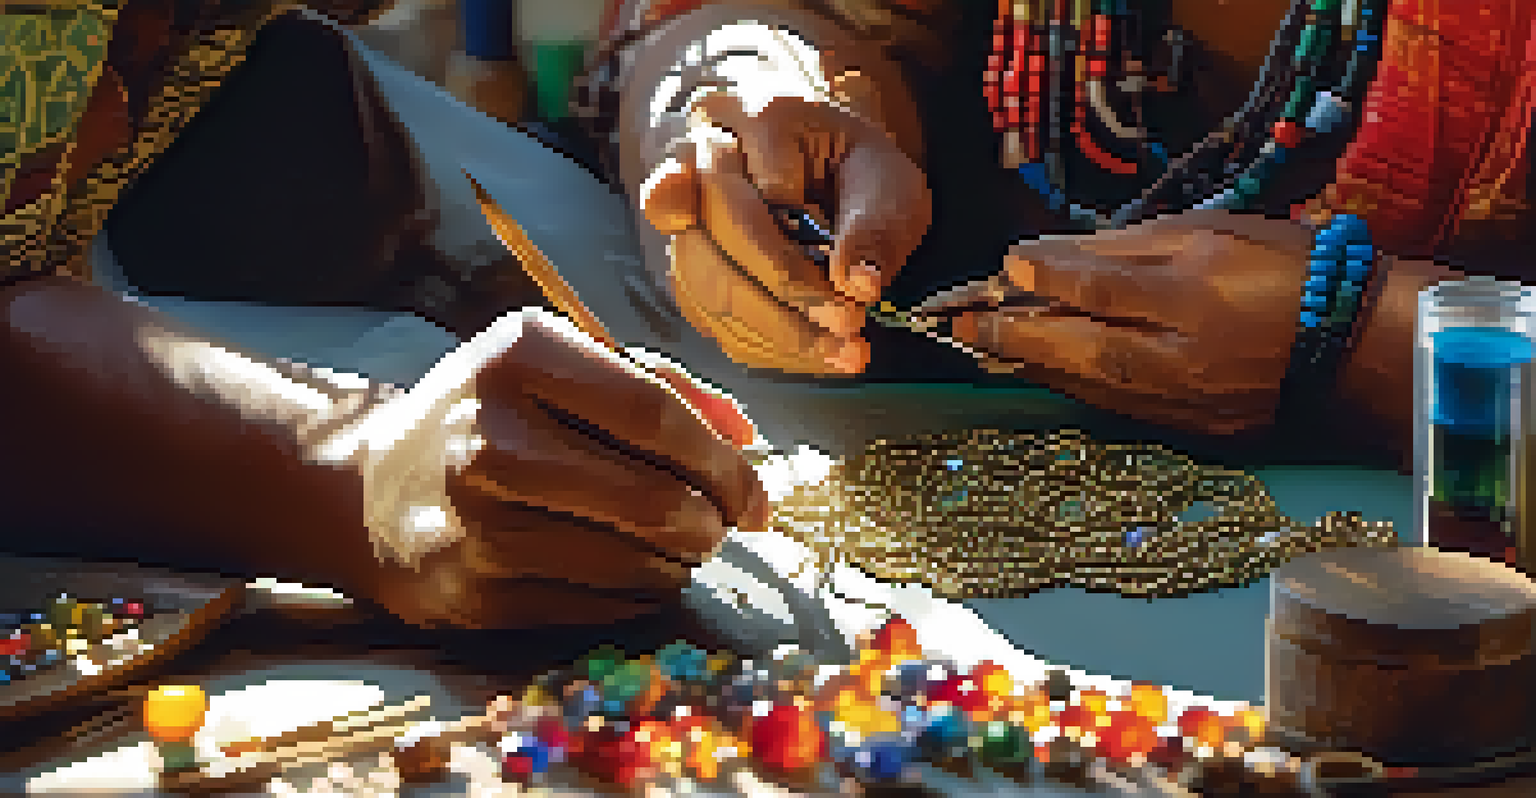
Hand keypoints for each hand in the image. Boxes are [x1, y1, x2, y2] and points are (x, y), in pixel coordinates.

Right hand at [353, 310, 769, 628]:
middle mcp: (490, 438)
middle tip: (723, 525)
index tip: (756, 494)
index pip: (655, 415)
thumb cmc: (492, 417)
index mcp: (518, 357)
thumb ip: (663, 388)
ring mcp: (479, 524)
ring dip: (681, 561)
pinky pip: (604, 606)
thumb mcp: (562, 367)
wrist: (372, 493)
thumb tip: (747, 440)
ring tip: (676, 544)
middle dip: (713, 521)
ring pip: (638, 563)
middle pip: (655, 499)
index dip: (724, 463)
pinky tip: (632, 570)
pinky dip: (640, 593)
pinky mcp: (478, 595)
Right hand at [640, 93, 931, 374]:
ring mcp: (683, 205)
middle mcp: (708, 151)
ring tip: (841, 352)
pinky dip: (759, 342)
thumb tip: (859, 282)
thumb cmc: (856, 171)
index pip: (768, 174)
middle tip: (850, 324)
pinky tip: (811, 354)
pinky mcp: (682, 256)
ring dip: (772, 328)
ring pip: (702, 274)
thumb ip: (877, 224)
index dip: (808, 246)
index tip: (857, 294)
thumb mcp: (890, 182)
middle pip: (720, 225)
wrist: (819, 173)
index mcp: (764, 111)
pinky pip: (703, 308)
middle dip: (786, 289)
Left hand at [944, 211, 1313, 435]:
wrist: (1360, 354)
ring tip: (979, 350)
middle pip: (1077, 347)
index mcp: (1193, 297)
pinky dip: (1070, 389)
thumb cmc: (1294, 272)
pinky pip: (1113, 407)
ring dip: (1028, 367)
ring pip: (1086, 384)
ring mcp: (1182, 402)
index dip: (1045, 278)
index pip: (1099, 288)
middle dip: (1010, 336)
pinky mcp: (1189, 433)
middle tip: (955, 326)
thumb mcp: (1217, 233)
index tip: (1002, 266)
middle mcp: (1179, 357)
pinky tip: (1039, 374)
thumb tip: (1058, 254)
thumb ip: (1133, 247)